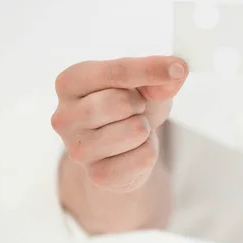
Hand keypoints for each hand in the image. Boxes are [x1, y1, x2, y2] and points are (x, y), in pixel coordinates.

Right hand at [51, 56, 187, 192]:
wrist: (121, 148)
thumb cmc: (127, 107)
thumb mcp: (144, 84)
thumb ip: (158, 78)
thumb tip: (176, 73)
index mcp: (70, 82)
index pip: (116, 71)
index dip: (150, 69)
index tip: (178, 68)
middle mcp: (64, 116)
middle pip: (122, 103)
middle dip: (140, 105)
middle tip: (133, 109)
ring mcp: (77, 149)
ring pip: (136, 130)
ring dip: (145, 130)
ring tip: (131, 130)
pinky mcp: (97, 175)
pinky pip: (144, 157)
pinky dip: (149, 152)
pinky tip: (132, 150)